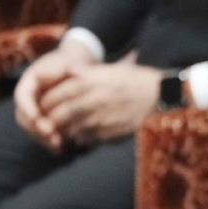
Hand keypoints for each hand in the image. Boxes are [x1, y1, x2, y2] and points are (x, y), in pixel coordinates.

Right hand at [14, 40, 96, 152]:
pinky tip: (61, 150)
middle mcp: (27, 99)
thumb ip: (73, 69)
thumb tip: (78, 73)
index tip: (36, 118)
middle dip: (36, 128)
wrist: (72, 70)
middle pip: (24, 117)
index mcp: (29, 83)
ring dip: (42, 139)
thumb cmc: (70, 65)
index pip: (22, 96)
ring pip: (31, 129)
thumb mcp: (71, 63)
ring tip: (58, 146)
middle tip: (52, 137)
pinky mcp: (42, 121)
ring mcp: (33, 112)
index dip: (28, 108)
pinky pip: (40, 134)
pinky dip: (48, 142)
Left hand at [38, 63, 163, 145]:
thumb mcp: (111, 69)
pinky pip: (86, 138)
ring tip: (62, 130)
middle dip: (50, 120)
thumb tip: (68, 71)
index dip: (45, 102)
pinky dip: (80, 138)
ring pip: (69, 129)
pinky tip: (81, 136)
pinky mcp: (110, 133)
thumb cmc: (137, 80)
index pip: (55, 95)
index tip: (44, 105)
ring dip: (63, 131)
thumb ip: (87, 72)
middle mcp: (92, 99)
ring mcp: (100, 118)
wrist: (162, 96)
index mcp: (89, 81)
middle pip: (58, 114)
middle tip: (48, 122)